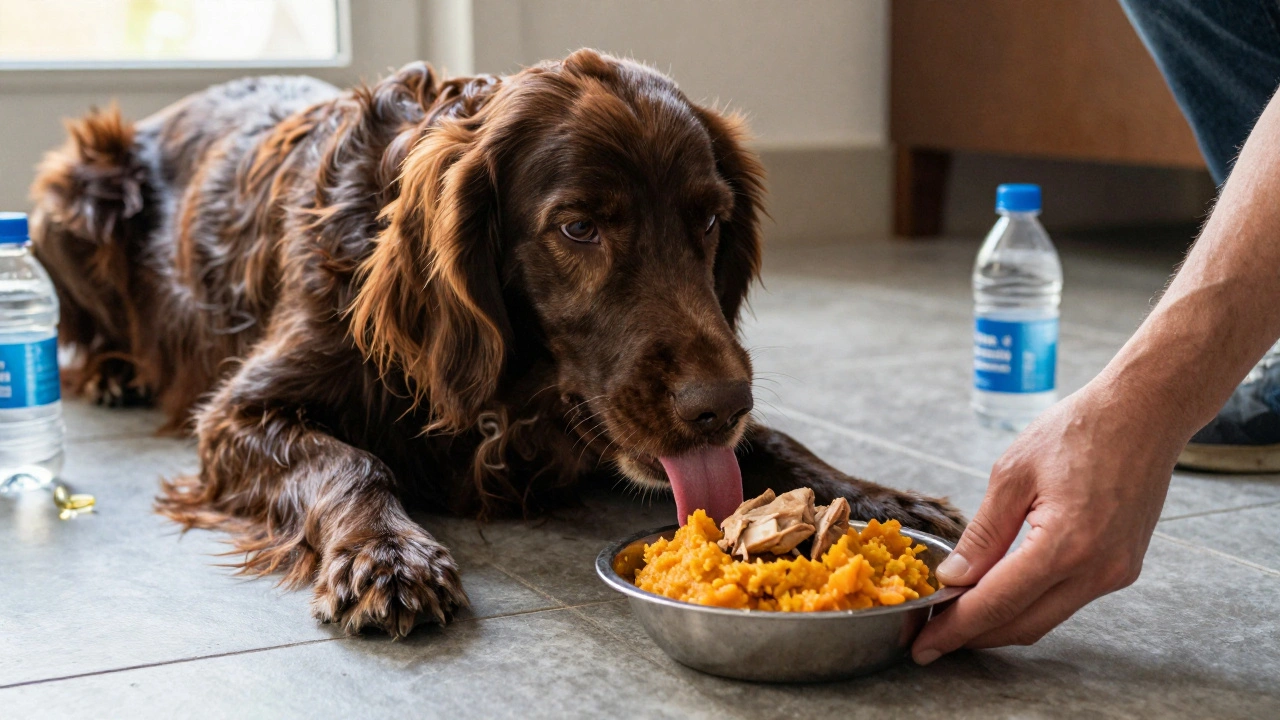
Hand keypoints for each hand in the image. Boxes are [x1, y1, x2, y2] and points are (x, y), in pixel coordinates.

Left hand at [911, 380, 1180, 663]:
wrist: (1145, 412)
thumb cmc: (1078, 430)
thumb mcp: (1011, 474)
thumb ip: (982, 534)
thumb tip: (953, 579)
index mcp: (1065, 544)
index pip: (997, 603)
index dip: (955, 628)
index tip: (922, 644)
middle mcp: (1097, 570)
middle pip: (1022, 625)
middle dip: (973, 637)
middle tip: (931, 639)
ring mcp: (1115, 573)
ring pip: (1046, 619)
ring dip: (1000, 623)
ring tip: (957, 618)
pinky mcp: (1123, 568)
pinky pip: (1067, 601)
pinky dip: (1029, 604)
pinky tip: (999, 594)